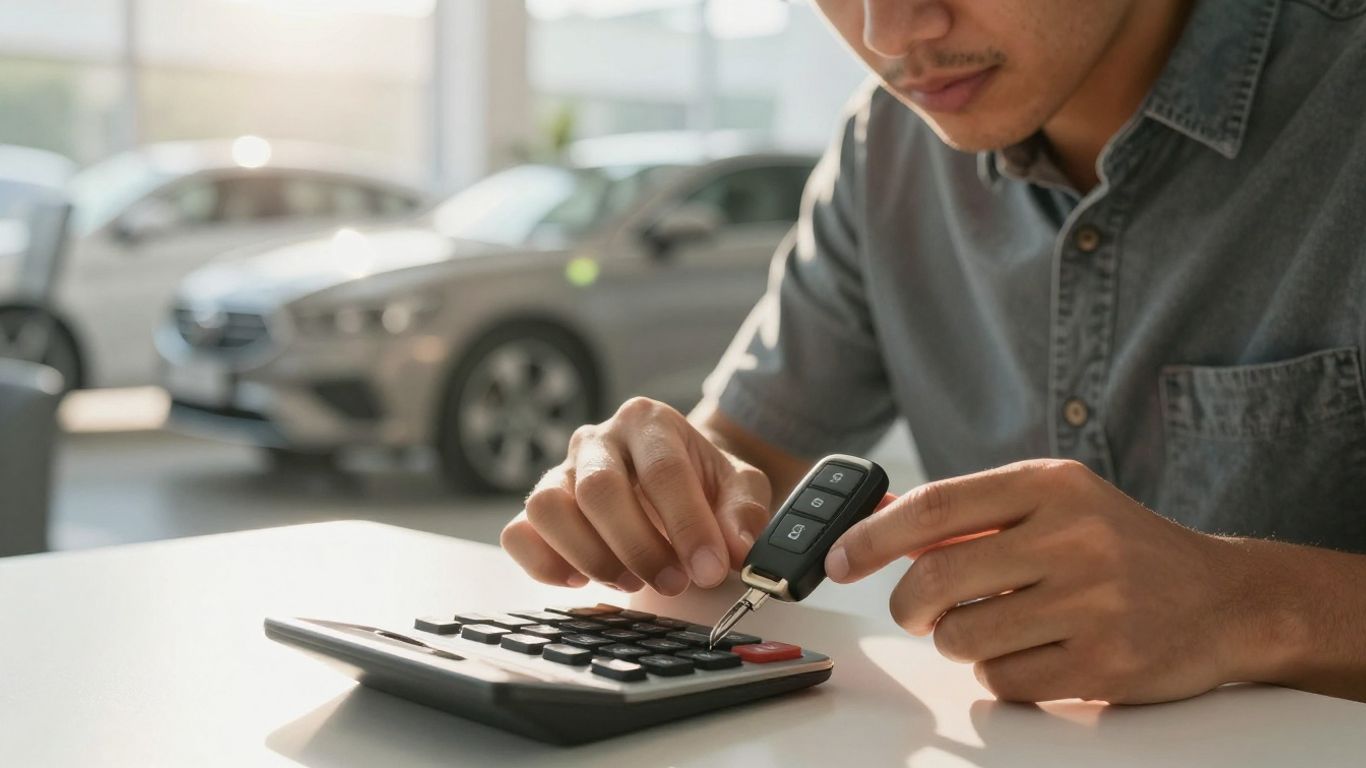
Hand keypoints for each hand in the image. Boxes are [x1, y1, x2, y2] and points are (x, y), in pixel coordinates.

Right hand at [501, 397, 772, 594]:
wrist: (677, 478)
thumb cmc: (704, 482)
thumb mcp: (740, 487)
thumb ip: (744, 514)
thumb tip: (736, 549)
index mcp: (649, 422)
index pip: (663, 471)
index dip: (687, 525)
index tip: (709, 569)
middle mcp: (598, 440)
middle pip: (598, 488)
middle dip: (638, 547)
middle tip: (672, 583)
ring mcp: (562, 472)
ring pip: (547, 507)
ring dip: (590, 556)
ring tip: (629, 582)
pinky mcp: (538, 509)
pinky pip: (518, 534)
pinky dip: (544, 563)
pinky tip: (582, 579)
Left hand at [824, 459, 1253, 703]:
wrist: (1226, 599)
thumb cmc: (1122, 548)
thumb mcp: (1056, 505)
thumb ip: (974, 514)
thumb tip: (878, 522)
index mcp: (1052, 484)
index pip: (935, 505)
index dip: (871, 536)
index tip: (837, 560)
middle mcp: (1073, 536)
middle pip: (936, 577)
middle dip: (909, 605)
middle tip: (916, 612)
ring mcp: (1093, 602)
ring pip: (963, 636)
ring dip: (959, 641)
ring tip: (994, 628)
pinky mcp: (1104, 664)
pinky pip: (1003, 681)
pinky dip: (1000, 674)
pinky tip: (1034, 654)